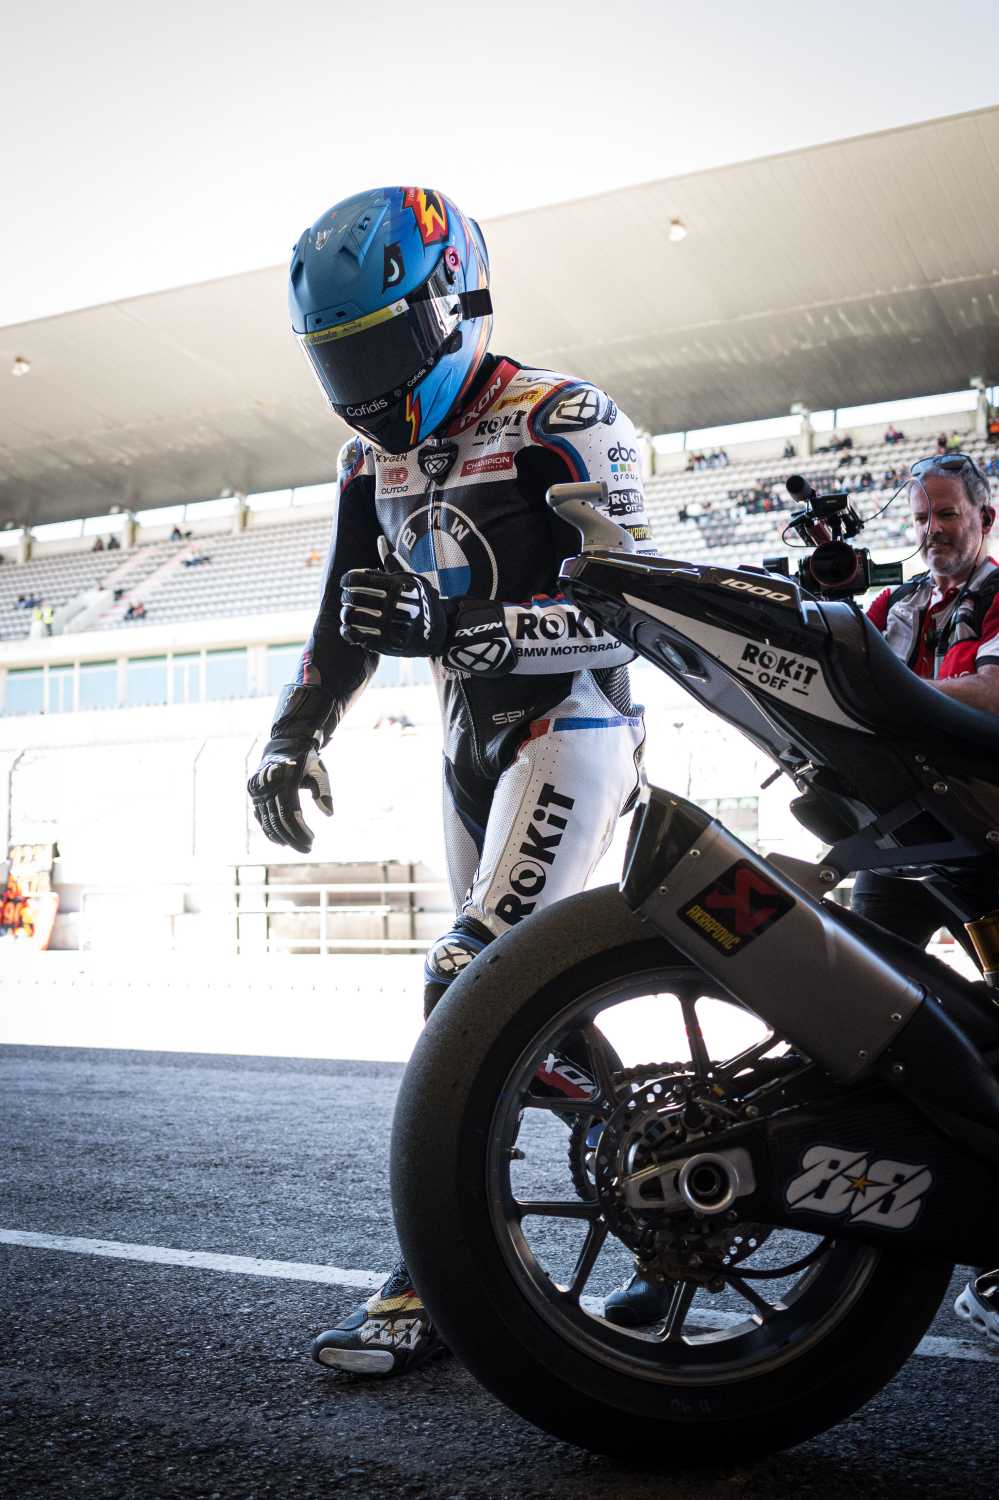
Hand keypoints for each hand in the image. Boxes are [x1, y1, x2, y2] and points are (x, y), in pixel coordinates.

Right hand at [247, 740, 332, 853]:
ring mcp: (257, 789)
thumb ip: (324, 793)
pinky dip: (269, 829)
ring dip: (281, 837)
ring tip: (297, 846)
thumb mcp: (320, 772)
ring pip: (266, 820)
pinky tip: (281, 840)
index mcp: (284, 780)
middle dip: (292, 838)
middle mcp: (267, 785)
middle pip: (277, 821)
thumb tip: (329, 815)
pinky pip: (260, 816)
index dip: (299, 831)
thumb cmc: (307, 760)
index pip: (289, 814)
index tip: (312, 842)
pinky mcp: (253, 792)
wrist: (285, 743)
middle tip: (307, 849)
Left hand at [340, 538, 448, 656]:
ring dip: (346, 615)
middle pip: (353, 597)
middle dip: (345, 597)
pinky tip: (350, 629)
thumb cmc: (420, 600)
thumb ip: (392, 561)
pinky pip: (358, 637)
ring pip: (353, 617)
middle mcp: (395, 604)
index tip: (345, 583)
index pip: (358, 578)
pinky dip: (349, 633)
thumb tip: (379, 539)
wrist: (438, 631)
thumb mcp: (411, 578)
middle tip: (346, 599)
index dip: (346, 580)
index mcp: (397, 585)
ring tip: (348, 615)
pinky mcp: (388, 643)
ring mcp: (391, 625)